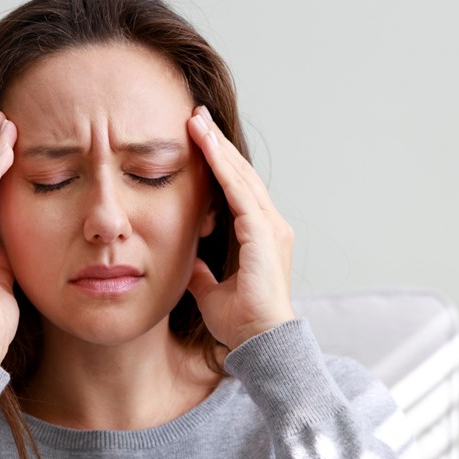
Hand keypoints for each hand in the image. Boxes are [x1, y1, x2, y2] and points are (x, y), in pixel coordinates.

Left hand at [186, 105, 294, 349]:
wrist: (259, 343)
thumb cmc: (241, 322)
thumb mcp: (211, 291)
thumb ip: (202, 273)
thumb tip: (188, 263)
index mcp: (259, 236)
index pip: (235, 189)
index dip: (216, 163)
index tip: (197, 138)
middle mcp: (269, 226)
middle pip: (239, 174)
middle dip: (216, 144)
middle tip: (195, 115)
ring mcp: (270, 228)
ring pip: (240, 177)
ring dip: (217, 147)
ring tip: (196, 120)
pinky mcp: (263, 235)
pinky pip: (240, 193)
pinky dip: (223, 168)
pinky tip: (207, 147)